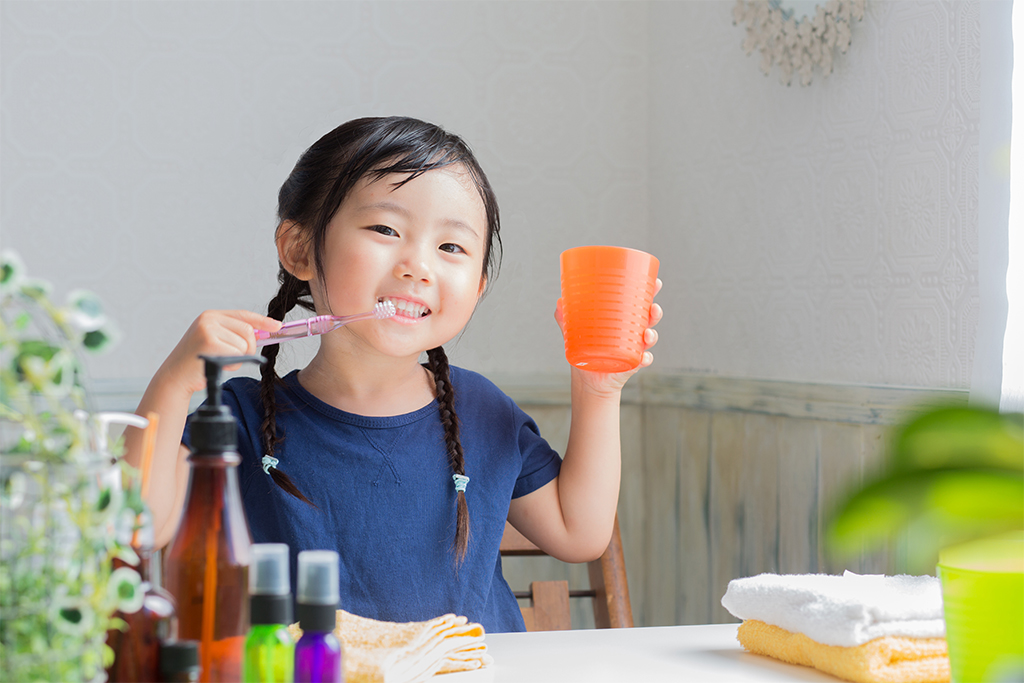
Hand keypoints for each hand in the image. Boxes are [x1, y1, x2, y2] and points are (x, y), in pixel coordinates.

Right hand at [156, 310, 281, 397]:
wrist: (175, 377)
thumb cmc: (198, 362)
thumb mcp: (216, 342)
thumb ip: (235, 335)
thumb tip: (264, 332)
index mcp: (210, 316)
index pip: (243, 315)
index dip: (262, 321)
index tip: (277, 325)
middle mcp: (208, 319)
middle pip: (248, 330)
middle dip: (249, 348)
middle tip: (235, 359)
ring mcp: (208, 329)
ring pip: (244, 344)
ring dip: (238, 359)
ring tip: (219, 361)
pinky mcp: (210, 342)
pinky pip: (237, 354)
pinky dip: (232, 364)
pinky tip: (217, 365)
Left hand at [554, 278, 662, 395]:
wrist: (588, 381)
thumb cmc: (586, 352)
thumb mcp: (575, 333)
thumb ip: (566, 319)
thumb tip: (559, 302)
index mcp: (623, 320)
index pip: (640, 303)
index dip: (650, 292)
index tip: (656, 282)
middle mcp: (632, 333)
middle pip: (649, 319)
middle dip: (655, 312)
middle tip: (653, 308)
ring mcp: (634, 349)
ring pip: (649, 339)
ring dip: (652, 335)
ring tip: (647, 334)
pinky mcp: (631, 365)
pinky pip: (643, 361)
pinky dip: (645, 359)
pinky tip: (643, 358)